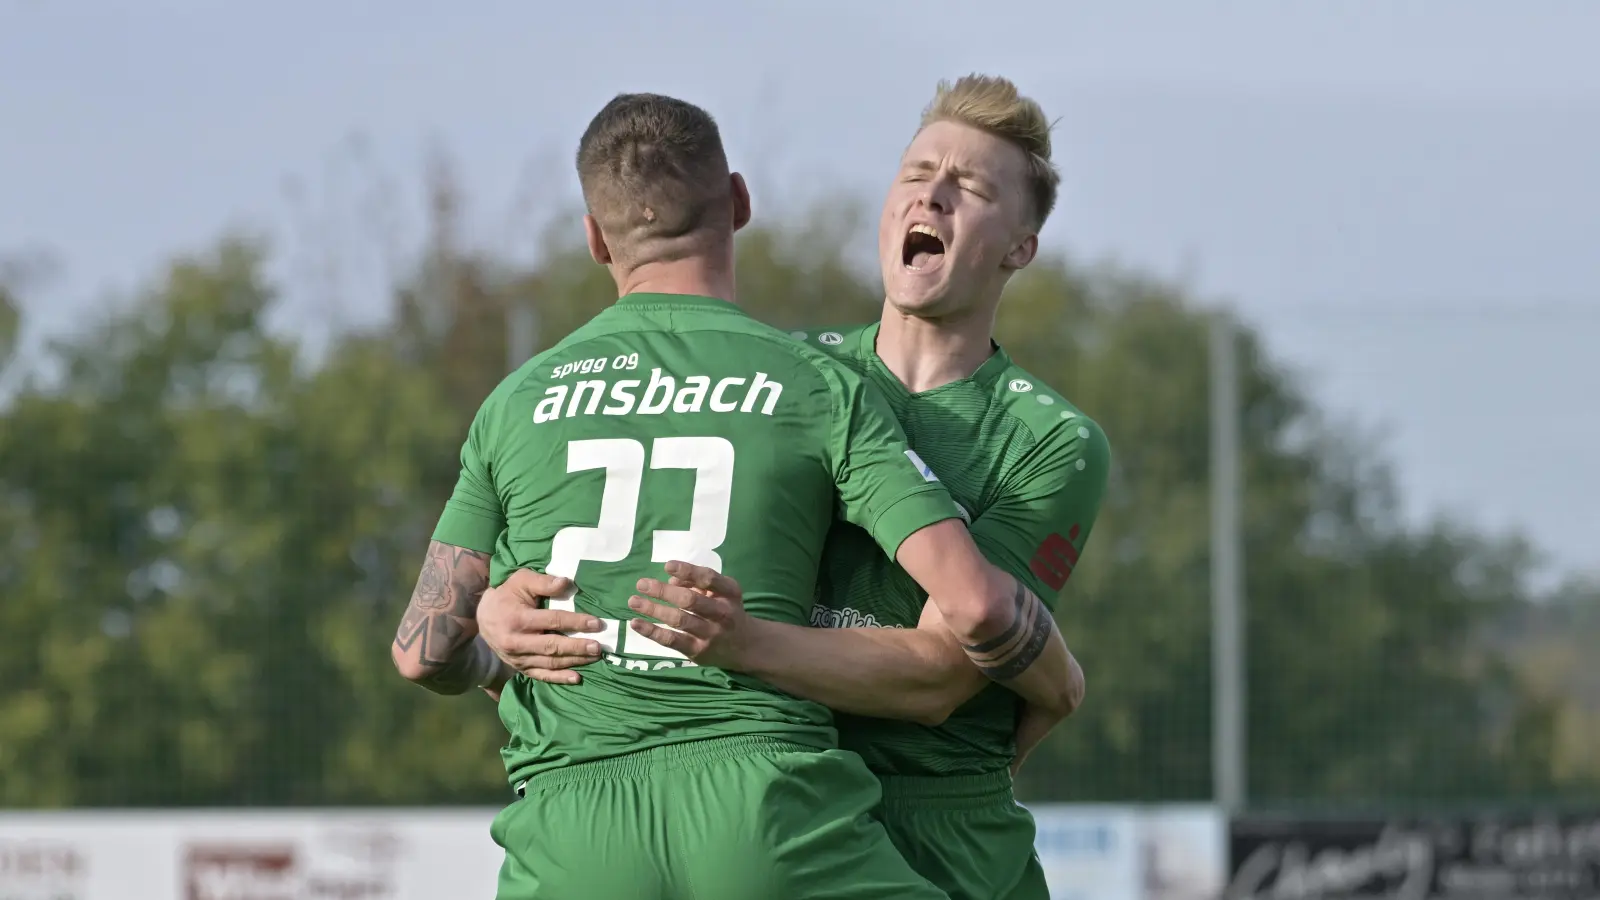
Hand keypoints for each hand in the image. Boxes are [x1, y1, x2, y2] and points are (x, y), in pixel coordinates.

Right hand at [478, 568, 605, 683]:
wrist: (483, 618)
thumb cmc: (508, 595)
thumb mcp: (522, 581)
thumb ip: (543, 582)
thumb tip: (566, 582)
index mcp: (518, 619)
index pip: (553, 621)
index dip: (576, 622)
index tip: (596, 624)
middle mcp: (517, 642)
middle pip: (552, 646)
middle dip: (577, 647)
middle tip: (598, 647)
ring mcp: (518, 658)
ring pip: (549, 663)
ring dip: (573, 662)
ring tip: (594, 658)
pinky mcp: (520, 667)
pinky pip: (541, 675)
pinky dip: (559, 678)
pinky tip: (576, 678)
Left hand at [627, 561, 754, 669]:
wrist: (746, 646)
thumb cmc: (728, 611)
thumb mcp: (722, 591)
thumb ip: (698, 582)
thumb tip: (670, 580)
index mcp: (729, 592)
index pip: (708, 578)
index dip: (687, 571)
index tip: (666, 565)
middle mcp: (722, 613)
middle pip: (690, 600)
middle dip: (663, 591)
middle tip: (641, 584)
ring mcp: (710, 633)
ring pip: (678, 620)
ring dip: (653, 610)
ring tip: (634, 601)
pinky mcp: (698, 650)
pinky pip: (672, 640)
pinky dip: (652, 631)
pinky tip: (636, 623)